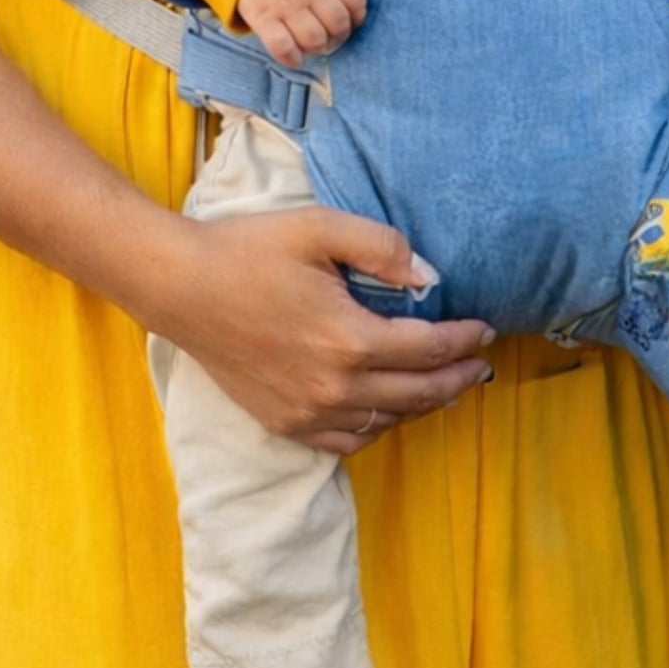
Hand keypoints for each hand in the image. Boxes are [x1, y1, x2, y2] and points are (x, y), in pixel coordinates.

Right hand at [158, 202, 493, 454]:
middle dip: (458, 378)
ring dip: (424, 404)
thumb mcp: (321, 227)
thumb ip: (382, 247)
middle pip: (418, 393)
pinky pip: (348, 440)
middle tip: (481, 362)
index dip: (465, 340)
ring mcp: (306, 412)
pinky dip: (380, 426)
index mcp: (348, 339)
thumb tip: (429, 276)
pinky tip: (391, 407)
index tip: (487, 329)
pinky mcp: (283, 423)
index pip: (430, 349)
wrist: (181, 287)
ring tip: (447, 383)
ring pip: (388, 420)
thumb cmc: (250, 250)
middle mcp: (333, 387)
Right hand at [237, 0, 367, 66]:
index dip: (358, 14)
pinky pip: (282, 46)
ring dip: (318, 47)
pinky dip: (292, 58)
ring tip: (315, 45)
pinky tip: (296, 58)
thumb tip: (357, 14)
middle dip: (339, 36)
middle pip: (337, 21)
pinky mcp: (262, 16)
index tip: (352, 20)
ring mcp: (284, 1)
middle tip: (332, 37)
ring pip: (314, 37)